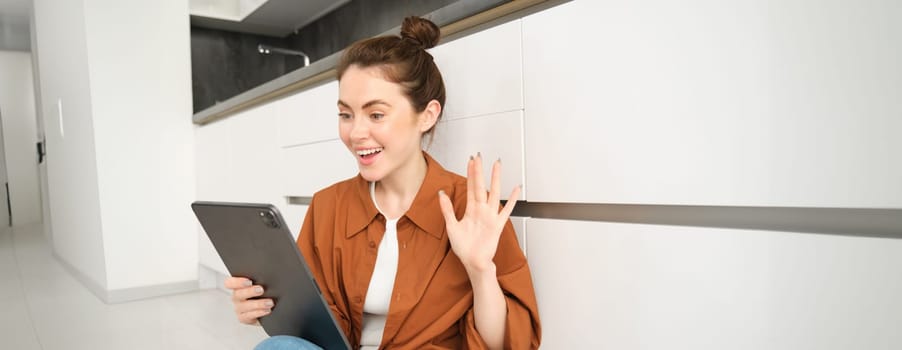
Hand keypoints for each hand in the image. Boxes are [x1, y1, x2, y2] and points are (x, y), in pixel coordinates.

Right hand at [224, 276, 273, 324]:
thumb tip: (268, 275)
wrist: (267, 309)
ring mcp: (239, 308)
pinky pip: (249, 316)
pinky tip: (267, 310)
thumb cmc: (263, 294)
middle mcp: (237, 297)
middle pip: (238, 294)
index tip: (249, 281)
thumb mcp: (261, 284)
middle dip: (250, 291)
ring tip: (269, 302)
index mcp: (238, 286)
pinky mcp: (244, 318)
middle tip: (261, 290)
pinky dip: (259, 313)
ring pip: (244, 306)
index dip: (237, 282)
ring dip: (258, 304)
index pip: (230, 283)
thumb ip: (260, 279)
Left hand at [438, 153, 520, 272]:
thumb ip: (447, 209)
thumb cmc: (464, 247)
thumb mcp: (451, 226)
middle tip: (480, 156)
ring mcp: (490, 216)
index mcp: (471, 210)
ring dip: (496, 179)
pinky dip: (512, 200)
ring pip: (494, 193)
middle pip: (481, 186)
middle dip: (480, 171)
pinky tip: (516, 189)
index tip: (471, 161)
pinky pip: (506, 210)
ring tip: (497, 165)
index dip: (470, 174)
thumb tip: (441, 193)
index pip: (471, 187)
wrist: (474, 262)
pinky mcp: (497, 225)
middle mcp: (482, 210)